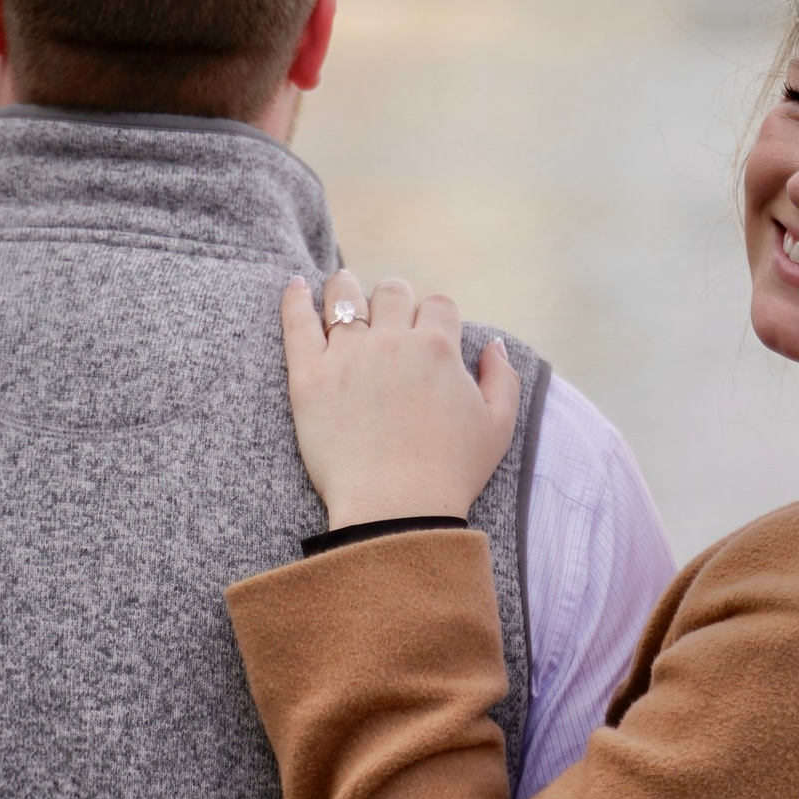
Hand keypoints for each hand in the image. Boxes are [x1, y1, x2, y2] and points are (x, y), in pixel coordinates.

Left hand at [279, 269, 521, 526]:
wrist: (395, 512)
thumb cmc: (451, 475)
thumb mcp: (498, 427)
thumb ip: (503, 377)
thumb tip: (492, 344)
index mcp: (438, 348)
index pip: (438, 304)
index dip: (436, 315)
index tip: (427, 330)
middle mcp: (392, 341)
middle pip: (392, 292)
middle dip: (394, 298)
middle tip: (386, 312)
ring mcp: (347, 356)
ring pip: (344, 296)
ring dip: (346, 288)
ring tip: (341, 289)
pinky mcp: (309, 376)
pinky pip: (297, 321)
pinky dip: (295, 298)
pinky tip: (296, 286)